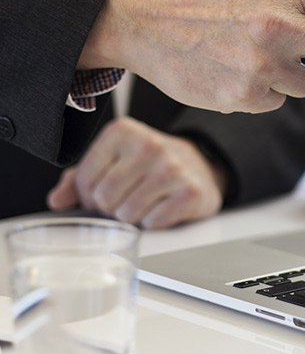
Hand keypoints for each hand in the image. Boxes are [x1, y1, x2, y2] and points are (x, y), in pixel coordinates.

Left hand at [46, 117, 225, 229]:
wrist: (199, 166)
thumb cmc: (148, 165)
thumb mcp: (112, 160)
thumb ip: (78, 178)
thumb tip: (56, 200)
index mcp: (122, 132)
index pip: (84, 179)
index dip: (89, 194)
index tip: (104, 190)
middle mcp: (149, 145)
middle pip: (105, 198)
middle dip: (111, 207)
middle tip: (125, 199)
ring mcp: (172, 168)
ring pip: (127, 214)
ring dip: (131, 216)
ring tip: (144, 201)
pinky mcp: (190, 191)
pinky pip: (153, 222)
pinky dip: (153, 221)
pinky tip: (162, 206)